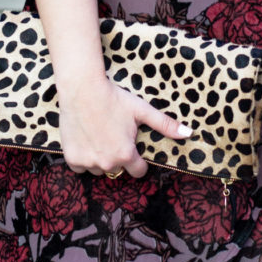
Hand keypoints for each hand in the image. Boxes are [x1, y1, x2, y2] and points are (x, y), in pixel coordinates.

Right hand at [57, 76, 191, 177]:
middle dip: (118, 157)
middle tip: (113, 136)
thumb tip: (189, 133)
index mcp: (127, 155)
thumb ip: (165, 125)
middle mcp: (108, 163)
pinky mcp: (72, 159)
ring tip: (99, 136)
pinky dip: (83, 158)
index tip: (132, 147)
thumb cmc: (114, 99)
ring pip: (99, 169)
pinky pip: (81, 167)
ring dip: (100, 158)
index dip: (138, 160)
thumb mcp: (142, 110)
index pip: (138, 171)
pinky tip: (86, 140)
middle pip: (118, 170)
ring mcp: (89, 162)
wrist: (82, 90)